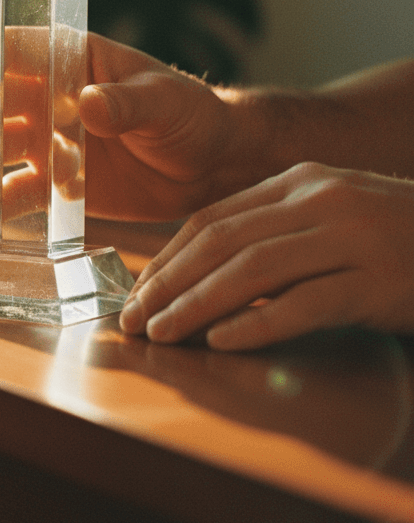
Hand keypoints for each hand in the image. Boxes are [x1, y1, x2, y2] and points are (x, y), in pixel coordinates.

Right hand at [0, 31, 254, 222]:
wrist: (212, 167)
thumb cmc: (190, 114)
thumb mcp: (162, 101)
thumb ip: (125, 103)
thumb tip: (88, 104)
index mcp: (70, 61)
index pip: (12, 52)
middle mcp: (49, 100)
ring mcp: (48, 143)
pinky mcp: (56, 185)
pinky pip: (16, 192)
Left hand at [119, 162, 413, 349]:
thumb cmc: (394, 236)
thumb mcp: (329, 214)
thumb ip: (272, 230)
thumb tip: (203, 271)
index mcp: (298, 181)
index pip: (211, 218)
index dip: (167, 257)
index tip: (138, 291)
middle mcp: (319, 200)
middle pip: (222, 242)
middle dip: (169, 283)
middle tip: (134, 319)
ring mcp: (351, 237)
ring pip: (252, 270)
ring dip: (198, 305)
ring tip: (163, 334)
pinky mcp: (378, 280)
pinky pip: (306, 303)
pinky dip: (258, 323)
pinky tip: (223, 341)